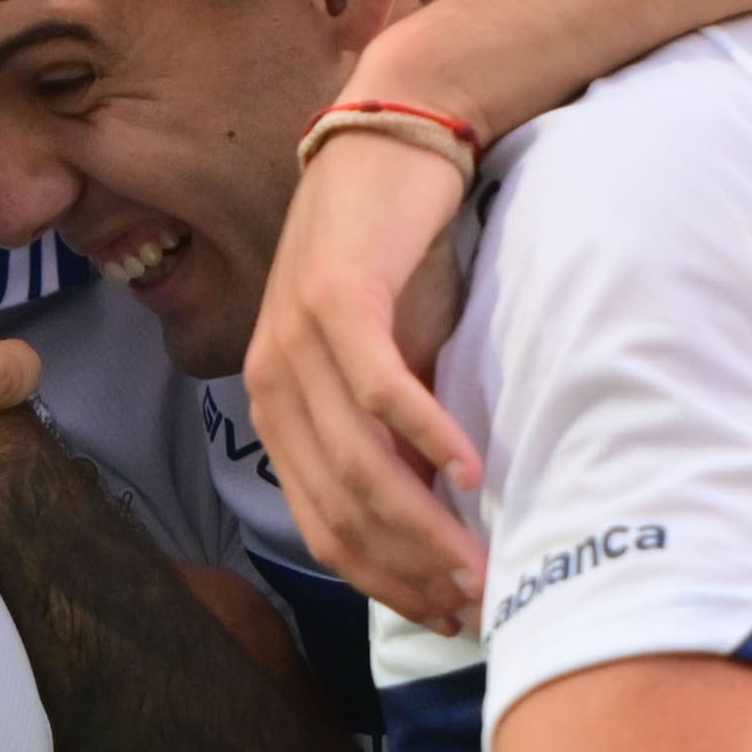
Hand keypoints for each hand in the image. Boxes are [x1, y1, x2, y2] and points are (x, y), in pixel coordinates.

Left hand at [242, 130, 483, 634]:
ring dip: (424, 522)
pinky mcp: (336, 300)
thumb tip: (442, 518)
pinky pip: (381, 389)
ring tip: (479, 560)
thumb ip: (399, 435)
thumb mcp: (398, 359)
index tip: (444, 614)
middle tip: (473, 604)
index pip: (323, 525)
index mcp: (278, 410)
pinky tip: (473, 472)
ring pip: (359, 463)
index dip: (383, 580)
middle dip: (408, 570)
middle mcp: (272, 384)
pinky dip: (428, 436)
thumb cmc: (402, 256)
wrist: (396, 138)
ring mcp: (295, 342)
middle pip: (340, 510)